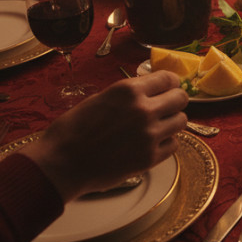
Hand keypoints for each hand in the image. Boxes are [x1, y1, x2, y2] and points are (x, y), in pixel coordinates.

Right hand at [19, 72, 188, 200]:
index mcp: (128, 90)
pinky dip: (166, 143)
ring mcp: (149, 135)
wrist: (60, 163)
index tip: (167, 88)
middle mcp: (143, 110)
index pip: (169, 78)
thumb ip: (128, 95)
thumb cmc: (73, 129)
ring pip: (181, 121)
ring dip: (171, 122)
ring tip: (157, 127)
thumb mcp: (100, 98)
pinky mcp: (150, 158)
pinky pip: (174, 145)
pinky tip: (151, 144)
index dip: (169, 83)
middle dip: (174, 101)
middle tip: (165, 107)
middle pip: (181, 98)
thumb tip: (150, 91)